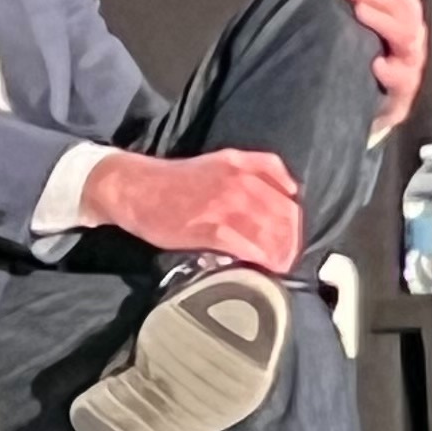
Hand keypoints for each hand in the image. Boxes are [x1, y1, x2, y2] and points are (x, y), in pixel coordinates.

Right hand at [82, 147, 302, 271]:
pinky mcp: (211, 229)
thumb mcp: (217, 163)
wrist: (136, 188)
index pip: (286, 187)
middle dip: (292, 238)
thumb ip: (250, 172)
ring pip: (270, 231)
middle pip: (284, 213)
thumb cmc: (175, 181)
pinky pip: (248, 246)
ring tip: (280, 265)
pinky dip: (261, 259)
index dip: (295, 214)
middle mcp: (238, 181)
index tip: (292, 231)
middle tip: (289, 255)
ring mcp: (225, 205)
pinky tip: (263, 267)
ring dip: (281, 252)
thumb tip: (281, 195)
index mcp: (240, 163)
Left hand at [312, 0, 425, 133]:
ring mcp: (410, 60)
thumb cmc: (361, 49)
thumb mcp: (352, 15)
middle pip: (400, 3)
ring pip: (407, 35)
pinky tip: (374, 63)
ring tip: (358, 12)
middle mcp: (411, 31)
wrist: (370, 102)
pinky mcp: (403, 89)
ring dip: (383, 21)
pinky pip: (404, 78)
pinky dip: (390, 70)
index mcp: (401, 9)